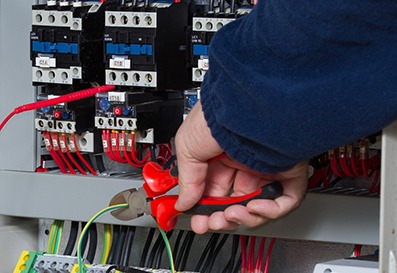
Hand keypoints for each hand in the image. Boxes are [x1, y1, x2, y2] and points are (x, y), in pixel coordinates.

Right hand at [175, 101, 308, 233]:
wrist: (241, 104)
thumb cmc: (216, 115)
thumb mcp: (187, 148)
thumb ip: (186, 180)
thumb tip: (183, 202)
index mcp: (220, 156)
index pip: (214, 191)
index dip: (206, 209)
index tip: (198, 220)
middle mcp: (244, 162)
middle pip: (236, 202)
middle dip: (223, 218)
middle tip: (213, 222)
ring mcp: (266, 167)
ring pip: (260, 205)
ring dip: (244, 217)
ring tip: (232, 214)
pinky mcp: (288, 170)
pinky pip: (285, 200)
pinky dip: (271, 211)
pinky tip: (255, 207)